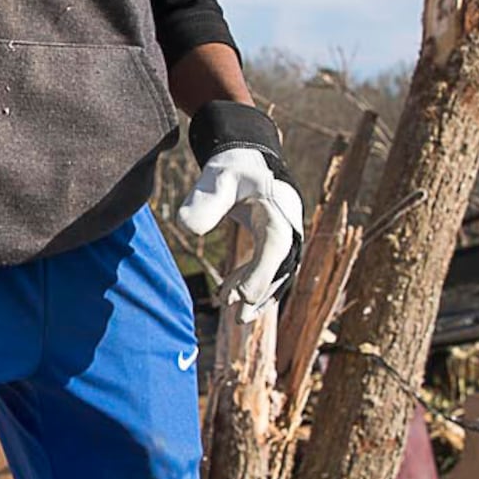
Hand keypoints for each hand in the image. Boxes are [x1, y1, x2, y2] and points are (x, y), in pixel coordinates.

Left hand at [180, 146, 304, 315]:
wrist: (248, 160)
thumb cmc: (232, 169)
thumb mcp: (216, 178)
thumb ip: (204, 201)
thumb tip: (188, 228)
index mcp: (278, 209)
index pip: (275, 248)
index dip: (259, 275)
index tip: (238, 297)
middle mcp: (290, 226)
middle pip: (282, 268)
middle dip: (260, 294)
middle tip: (238, 318)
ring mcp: (289, 237)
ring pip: (280, 275)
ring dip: (260, 297)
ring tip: (236, 317)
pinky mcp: (280, 245)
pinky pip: (273, 272)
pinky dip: (255, 286)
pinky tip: (229, 295)